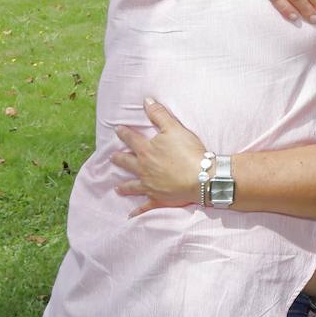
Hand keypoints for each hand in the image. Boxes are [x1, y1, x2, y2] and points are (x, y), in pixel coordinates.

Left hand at [112, 99, 207, 215]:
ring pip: (133, 185)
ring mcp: (150, 185)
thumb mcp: (174, 128)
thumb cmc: (189, 152)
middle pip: (127, 162)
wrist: (202, 177)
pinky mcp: (158, 198)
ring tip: (116, 187)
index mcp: (147, 150)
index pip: (131, 139)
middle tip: (113, 158)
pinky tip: (130, 216)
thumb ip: (159, 114)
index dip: (124, 133)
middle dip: (119, 159)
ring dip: (124, 185)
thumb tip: (147, 100)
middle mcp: (144, 168)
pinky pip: (145, 206)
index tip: (118, 130)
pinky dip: (138, 211)